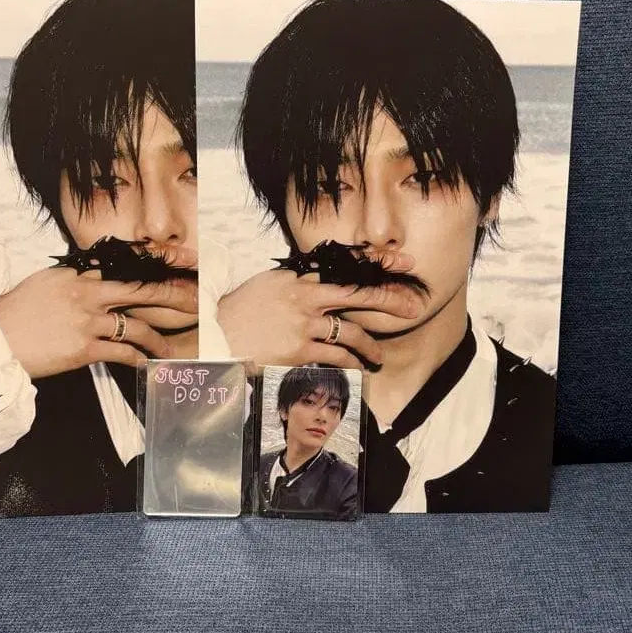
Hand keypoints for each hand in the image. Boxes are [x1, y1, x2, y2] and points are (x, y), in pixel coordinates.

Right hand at [0, 267, 197, 378]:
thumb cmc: (18, 311)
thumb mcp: (47, 284)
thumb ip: (76, 280)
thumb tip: (95, 277)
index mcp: (79, 276)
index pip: (124, 272)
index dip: (153, 275)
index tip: (176, 275)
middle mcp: (88, 294)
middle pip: (141, 291)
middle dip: (174, 295)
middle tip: (196, 301)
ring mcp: (88, 321)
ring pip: (136, 326)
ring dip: (158, 339)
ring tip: (169, 349)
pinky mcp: (84, 348)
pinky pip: (121, 352)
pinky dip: (137, 359)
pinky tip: (147, 364)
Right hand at [216, 253, 420, 369]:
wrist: (217, 334)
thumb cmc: (241, 309)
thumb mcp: (269, 285)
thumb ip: (297, 283)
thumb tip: (318, 281)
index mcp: (301, 281)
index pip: (346, 271)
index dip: (379, 266)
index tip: (405, 263)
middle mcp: (306, 300)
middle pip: (358, 298)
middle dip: (390, 302)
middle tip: (413, 308)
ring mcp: (304, 327)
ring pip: (350, 335)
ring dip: (369, 347)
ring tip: (378, 357)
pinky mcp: (299, 352)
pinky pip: (334, 358)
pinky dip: (349, 364)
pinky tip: (357, 369)